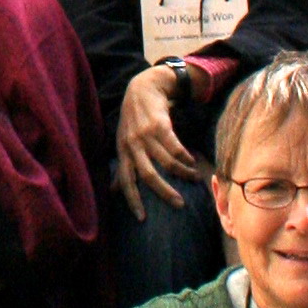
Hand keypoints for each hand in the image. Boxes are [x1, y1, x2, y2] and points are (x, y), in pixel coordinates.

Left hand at [117, 65, 206, 209]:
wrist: (142, 89)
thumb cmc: (133, 120)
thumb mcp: (123, 142)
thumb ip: (121, 167)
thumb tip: (112, 191)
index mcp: (123, 153)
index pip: (125, 181)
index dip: (132, 200)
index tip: (142, 218)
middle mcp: (132, 146)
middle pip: (148, 176)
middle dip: (164, 192)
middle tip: (179, 204)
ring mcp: (145, 136)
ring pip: (166, 162)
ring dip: (183, 173)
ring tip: (194, 177)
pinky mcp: (159, 126)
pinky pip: (175, 147)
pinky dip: (186, 157)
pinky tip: (193, 161)